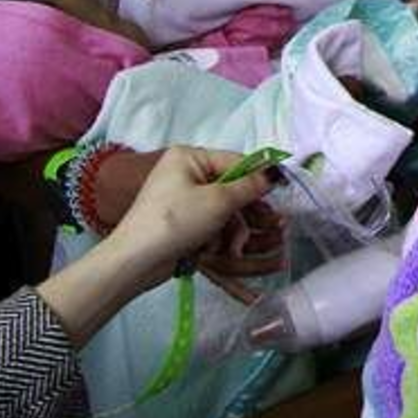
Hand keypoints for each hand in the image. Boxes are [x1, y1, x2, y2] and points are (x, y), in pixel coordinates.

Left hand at [38, 147, 274, 345]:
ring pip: (225, 209)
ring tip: (234, 248)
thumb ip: (250, 186)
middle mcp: (185, 172)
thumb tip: (275, 172)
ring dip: (234, 230)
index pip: (236, 161)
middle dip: (245, 213)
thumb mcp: (218, 201)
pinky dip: (219, 236)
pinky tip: (222, 251)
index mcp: (189, 157)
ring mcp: (183, 198)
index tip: (281, 191)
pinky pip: (212, 222)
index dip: (259, 177)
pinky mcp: (183, 221)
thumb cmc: (176, 221)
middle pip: (232, 187)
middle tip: (271, 228)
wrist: (136, 260)